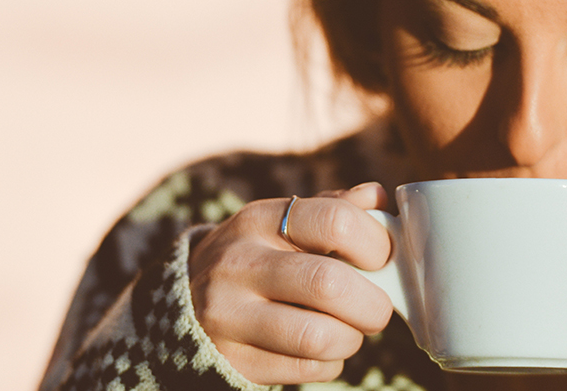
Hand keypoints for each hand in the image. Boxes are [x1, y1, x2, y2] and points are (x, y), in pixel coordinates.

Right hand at [187, 182, 393, 384]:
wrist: (184, 302)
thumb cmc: (257, 258)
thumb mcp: (282, 223)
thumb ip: (332, 208)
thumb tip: (379, 199)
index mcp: (260, 220)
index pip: (335, 221)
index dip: (376, 244)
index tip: (381, 260)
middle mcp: (239, 263)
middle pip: (328, 284)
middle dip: (372, 304)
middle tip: (375, 308)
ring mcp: (228, 315)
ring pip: (318, 337)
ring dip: (350, 339)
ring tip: (348, 331)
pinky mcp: (231, 359)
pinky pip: (304, 369)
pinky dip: (328, 363)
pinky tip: (321, 350)